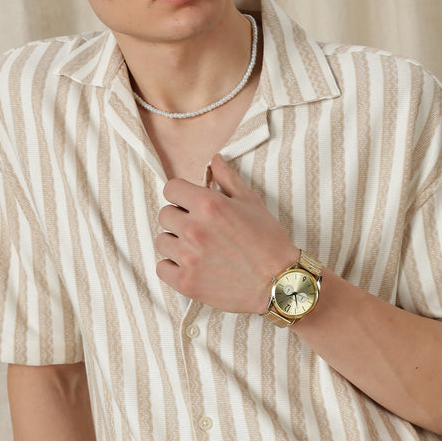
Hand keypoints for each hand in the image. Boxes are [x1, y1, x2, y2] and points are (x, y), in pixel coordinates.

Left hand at [156, 154, 297, 312]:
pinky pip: (161, 268)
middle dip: (179, 218)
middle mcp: (194, 229)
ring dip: (176, 242)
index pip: (171, 189)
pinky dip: (173, 267)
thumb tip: (214, 158)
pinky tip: (191, 265)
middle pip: (164, 215)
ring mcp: (188, 257)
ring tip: (197, 248)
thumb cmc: (268, 240)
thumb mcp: (251, 202)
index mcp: (208, 205)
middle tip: (199, 228)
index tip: (190, 203)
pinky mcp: (186, 282)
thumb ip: (228, 178)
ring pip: (162, 241)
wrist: (280, 281)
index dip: (181, 194)